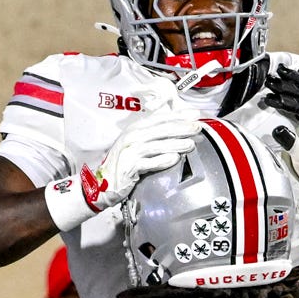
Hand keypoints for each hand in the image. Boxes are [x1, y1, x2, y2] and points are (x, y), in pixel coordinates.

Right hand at [48, 91, 196, 229]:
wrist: (101, 183)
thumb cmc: (123, 165)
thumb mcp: (136, 145)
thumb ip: (152, 137)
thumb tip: (176, 131)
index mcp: (135, 128)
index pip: (159, 118)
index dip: (178, 115)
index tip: (194, 114)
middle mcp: (132, 136)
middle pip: (160, 129)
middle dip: (181, 127)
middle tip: (197, 127)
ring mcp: (130, 151)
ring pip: (157, 145)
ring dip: (175, 144)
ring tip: (190, 144)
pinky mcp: (130, 166)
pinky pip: (149, 162)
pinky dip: (162, 160)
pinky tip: (175, 159)